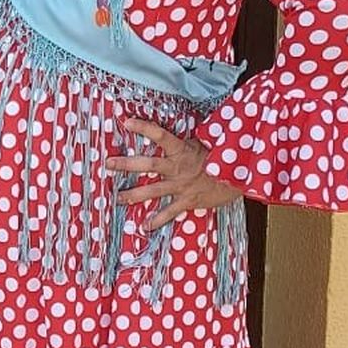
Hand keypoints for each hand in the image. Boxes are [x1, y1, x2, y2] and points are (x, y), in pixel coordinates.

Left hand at [106, 116, 243, 231]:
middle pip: (147, 164)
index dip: (143, 127)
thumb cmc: (223, 158)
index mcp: (182, 150)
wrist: (239, 178)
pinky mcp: (188, 201)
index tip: (125, 121)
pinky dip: (157, 220)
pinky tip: (145, 226)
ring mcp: (181, 186)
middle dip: (126, 164)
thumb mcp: (208, 143)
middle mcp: (177, 168)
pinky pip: (169, 212)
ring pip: (152, 191)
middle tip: (108, 163)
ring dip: (133, 195)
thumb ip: (192, 139)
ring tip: (118, 198)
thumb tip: (188, 126)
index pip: (159, 135)